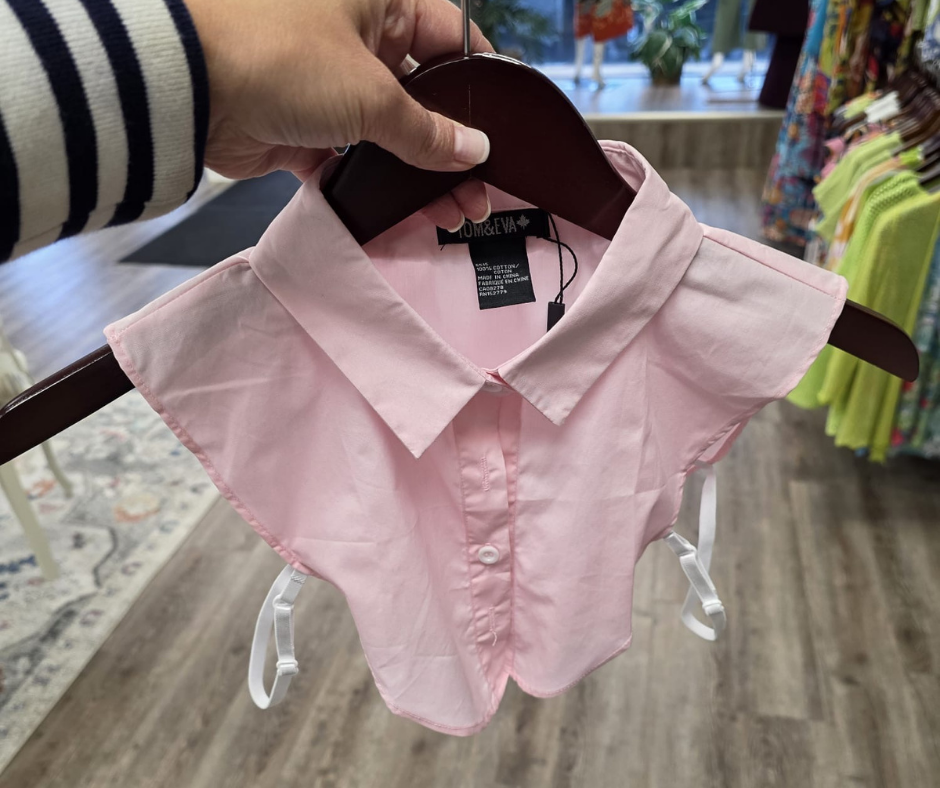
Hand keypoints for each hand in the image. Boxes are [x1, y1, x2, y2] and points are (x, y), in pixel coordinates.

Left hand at [184, 0, 492, 230]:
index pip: (449, 37)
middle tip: (478, 188)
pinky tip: (400, 210)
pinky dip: (372, 181)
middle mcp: (355, 35)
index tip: (501, 127)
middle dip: (450, 142)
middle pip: (421, 93)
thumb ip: (426, 131)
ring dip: (415, 170)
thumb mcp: (369, 94)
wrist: (185, 87)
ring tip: (448, 211)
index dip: (478, 83)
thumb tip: (473, 150)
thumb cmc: (277, 55)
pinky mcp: (300, 126)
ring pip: (387, 130)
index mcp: (379, 1)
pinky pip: (350, 156)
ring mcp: (326, 82)